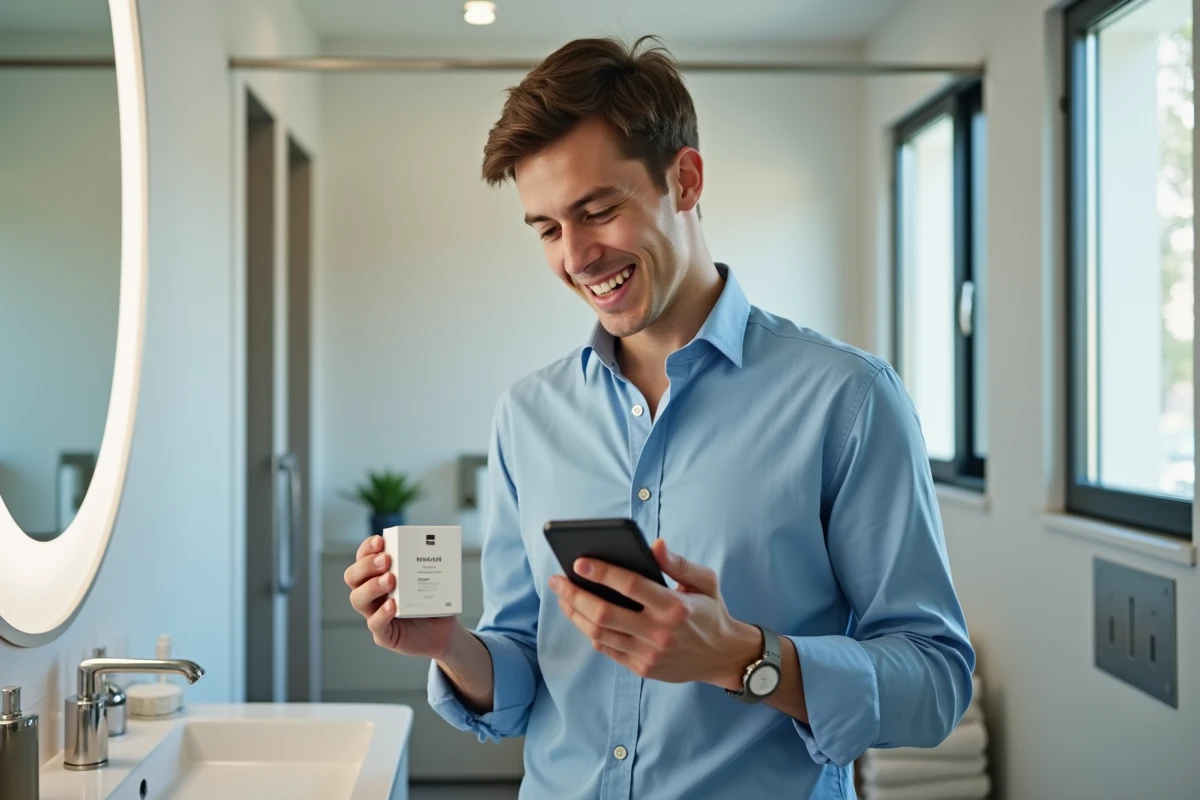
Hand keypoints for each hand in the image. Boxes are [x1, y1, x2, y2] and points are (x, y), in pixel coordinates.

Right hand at [344, 534, 457, 658]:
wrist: (444, 631)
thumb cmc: (434, 601)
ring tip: (390, 580)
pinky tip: (392, 606)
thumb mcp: (432, 579)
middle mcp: (372, 593)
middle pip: (353, 576)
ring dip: (371, 587)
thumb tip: (434, 544)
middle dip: (366, 565)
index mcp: (379, 575)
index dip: (367, 548)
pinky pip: (374, 624)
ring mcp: (375, 614)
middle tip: (386, 560)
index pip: (363, 557)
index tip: (380, 541)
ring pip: (358, 599)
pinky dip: (381, 614)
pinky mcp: (384, 634)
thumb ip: (428, 563)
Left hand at [548, 538, 760, 688]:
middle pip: (604, 613)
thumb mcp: (705, 580)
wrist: (723, 656)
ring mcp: (649, 654)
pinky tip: (581, 616)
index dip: (602, 572)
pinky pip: (607, 650)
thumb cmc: (711, 611)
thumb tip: (654, 544)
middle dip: (575, 594)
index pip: (630, 586)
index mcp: (675, 606)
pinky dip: (590, 632)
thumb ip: (679, 563)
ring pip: (599, 633)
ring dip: (576, 614)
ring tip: (563, 597)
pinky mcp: (643, 668)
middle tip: (557, 580)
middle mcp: (659, 632)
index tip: (579, 562)